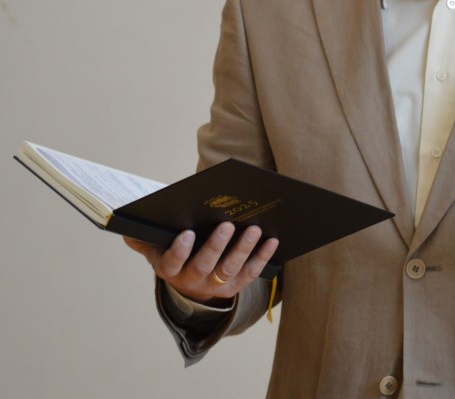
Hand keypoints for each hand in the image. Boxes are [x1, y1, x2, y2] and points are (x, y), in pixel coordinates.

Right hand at [124, 222, 278, 303]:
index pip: (172, 263)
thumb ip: (142, 239)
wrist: (189, 283)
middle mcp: (191, 281)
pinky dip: (262, 257)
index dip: (179, 250)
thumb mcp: (155, 248)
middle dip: (215, 246)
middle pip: (204, 266)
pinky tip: (272, 240)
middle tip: (226, 224)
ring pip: (229, 269)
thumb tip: (125, 228)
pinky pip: (250, 273)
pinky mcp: (234, 286)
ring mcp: (214, 285)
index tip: (187, 233)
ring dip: (242, 249)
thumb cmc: (173, 254)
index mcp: (169, 269)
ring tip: (253, 229)